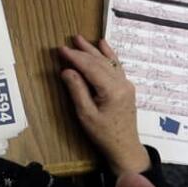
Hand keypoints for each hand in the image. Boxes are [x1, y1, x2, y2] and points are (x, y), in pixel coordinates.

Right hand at [58, 35, 149, 174]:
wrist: (125, 147)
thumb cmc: (104, 134)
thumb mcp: (86, 115)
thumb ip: (77, 90)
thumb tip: (67, 70)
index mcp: (112, 90)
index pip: (90, 67)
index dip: (75, 57)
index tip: (61, 49)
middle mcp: (122, 83)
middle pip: (99, 62)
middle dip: (82, 51)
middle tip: (67, 43)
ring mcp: (126, 84)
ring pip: (108, 62)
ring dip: (93, 50)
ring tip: (80, 39)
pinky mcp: (126, 87)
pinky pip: (116, 66)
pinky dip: (108, 54)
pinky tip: (103, 44)